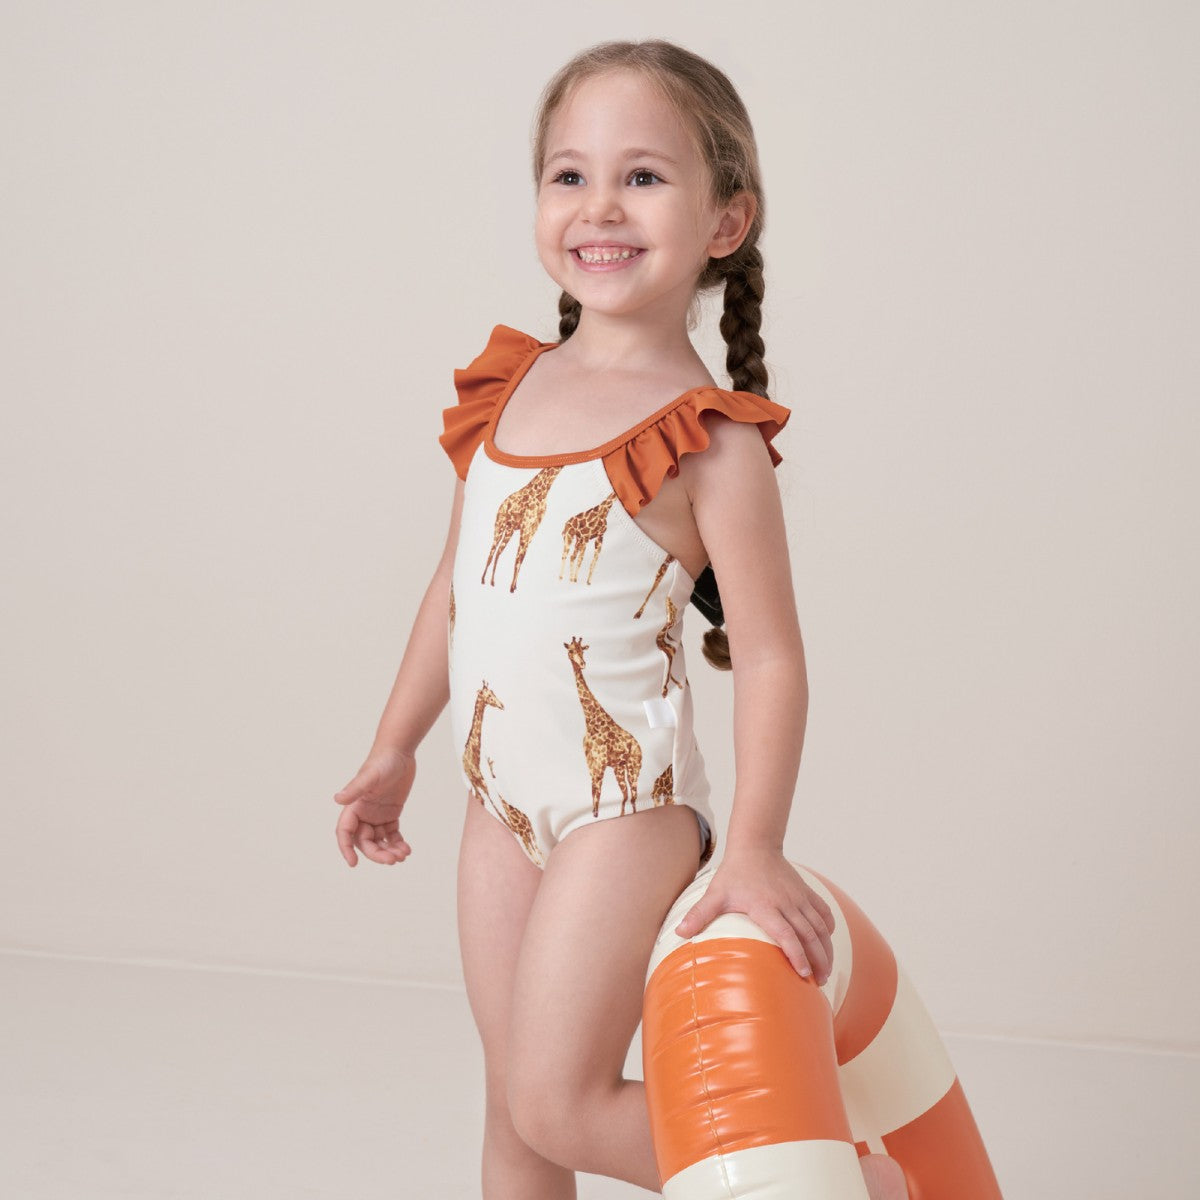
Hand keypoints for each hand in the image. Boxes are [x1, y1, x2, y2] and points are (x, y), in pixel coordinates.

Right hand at [333, 746, 415, 866]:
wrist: (400, 752)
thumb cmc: (383, 761)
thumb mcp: (370, 776)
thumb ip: (355, 788)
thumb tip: (337, 799)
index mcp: (354, 806)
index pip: (345, 832)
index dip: (346, 848)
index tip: (353, 863)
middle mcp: (363, 813)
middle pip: (365, 841)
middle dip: (377, 853)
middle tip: (392, 860)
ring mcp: (377, 815)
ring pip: (379, 841)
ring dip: (389, 851)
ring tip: (403, 855)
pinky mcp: (391, 814)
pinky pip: (391, 835)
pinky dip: (397, 844)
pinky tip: (407, 849)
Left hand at [673, 844, 835, 982]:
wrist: (755, 846)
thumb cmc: (734, 873)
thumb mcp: (715, 894)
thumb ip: (699, 914)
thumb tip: (679, 933)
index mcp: (765, 906)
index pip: (786, 933)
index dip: (797, 954)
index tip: (803, 973)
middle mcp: (786, 903)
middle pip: (809, 935)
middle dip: (818, 960)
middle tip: (819, 982)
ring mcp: (799, 897)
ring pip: (820, 927)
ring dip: (826, 950)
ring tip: (825, 972)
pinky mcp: (806, 892)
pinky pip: (824, 912)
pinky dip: (828, 929)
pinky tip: (826, 943)